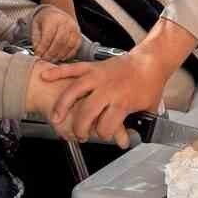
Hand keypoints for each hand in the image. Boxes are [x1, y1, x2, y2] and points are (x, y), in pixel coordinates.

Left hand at [30, 5, 82, 61]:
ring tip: (52, 60)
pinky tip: (61, 57)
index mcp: (52, 19)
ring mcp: (74, 28)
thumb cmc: (45, 20)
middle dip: (51, 53)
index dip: (43, 48)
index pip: (48, 36)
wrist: (56, 13)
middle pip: (59, 41)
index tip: (38, 55)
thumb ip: (37, 40)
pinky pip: (75, 47)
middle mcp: (65, 22)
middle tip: (45, 60)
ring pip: (68, 45)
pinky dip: (68, 54)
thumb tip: (38, 53)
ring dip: (59, 55)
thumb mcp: (36, 27)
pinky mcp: (78, 34)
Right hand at [36, 48, 171, 145]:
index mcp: (123, 101)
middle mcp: (108, 89)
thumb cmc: (150, 82)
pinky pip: (73, 69)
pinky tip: (46, 76)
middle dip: (80, 127)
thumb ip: (137, 124)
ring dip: (62, 105)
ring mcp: (99, 77)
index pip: (106, 125)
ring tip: (56, 117)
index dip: (103, 135)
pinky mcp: (93, 67)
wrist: (152, 59)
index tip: (103, 136)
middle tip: (81, 134)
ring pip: (74, 91)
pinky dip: (58, 72)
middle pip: (87, 112)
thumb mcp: (149, 107)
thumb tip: (129, 138)